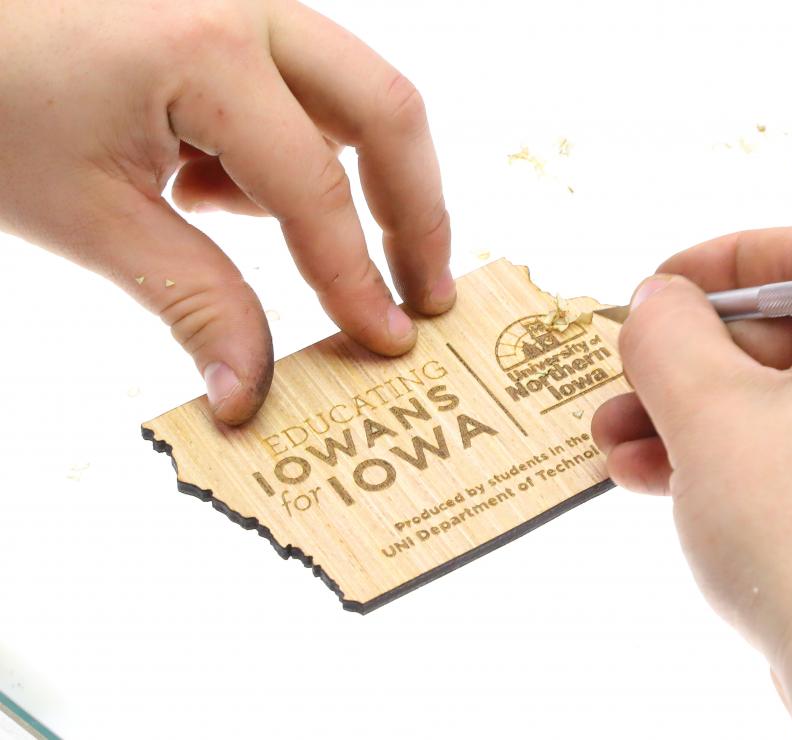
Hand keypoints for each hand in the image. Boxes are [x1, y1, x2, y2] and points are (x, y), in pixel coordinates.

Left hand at [0, 0, 452, 424]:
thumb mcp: (89, 215)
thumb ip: (192, 301)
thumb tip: (251, 394)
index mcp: (209, 52)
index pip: (316, 189)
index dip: (357, 278)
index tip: (390, 339)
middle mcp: (249, 7)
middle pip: (387, 112)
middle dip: (415, 212)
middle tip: (425, 291)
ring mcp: (246, 4)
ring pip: (352, 96)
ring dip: (343, 177)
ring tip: (240, 219)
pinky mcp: (233, 18)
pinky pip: (302, 89)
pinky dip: (283, 148)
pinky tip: (200, 176)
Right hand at [593, 228, 791, 737]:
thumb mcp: (708, 413)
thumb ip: (667, 335)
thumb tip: (658, 302)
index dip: (715, 265)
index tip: (656, 289)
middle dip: (692, 368)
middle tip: (625, 384)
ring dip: (702, 421)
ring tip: (622, 445)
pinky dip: (751, 461)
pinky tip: (668, 481)